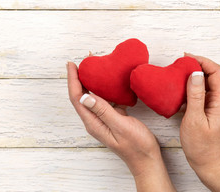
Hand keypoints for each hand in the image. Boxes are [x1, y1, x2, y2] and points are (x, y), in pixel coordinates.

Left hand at [67, 62, 175, 190]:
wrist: (147, 160)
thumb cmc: (136, 146)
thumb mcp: (120, 126)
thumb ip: (103, 111)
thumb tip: (85, 96)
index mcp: (93, 123)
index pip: (77, 98)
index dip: (73, 80)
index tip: (72, 64)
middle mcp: (95, 120)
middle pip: (81, 96)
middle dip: (80, 77)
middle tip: (86, 60)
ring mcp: (103, 119)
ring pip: (93, 97)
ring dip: (92, 81)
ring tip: (96, 67)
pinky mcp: (113, 118)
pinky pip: (105, 100)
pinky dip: (106, 89)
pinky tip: (111, 82)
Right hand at [180, 53, 219, 191]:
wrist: (208, 163)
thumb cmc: (202, 146)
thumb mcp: (195, 119)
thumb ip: (195, 96)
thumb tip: (195, 74)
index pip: (216, 71)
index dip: (202, 61)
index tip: (186, 58)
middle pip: (212, 74)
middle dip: (197, 65)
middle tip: (180, 63)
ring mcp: (214, 104)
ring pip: (205, 82)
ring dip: (193, 75)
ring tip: (177, 73)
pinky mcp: (207, 109)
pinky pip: (200, 92)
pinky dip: (190, 86)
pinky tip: (178, 89)